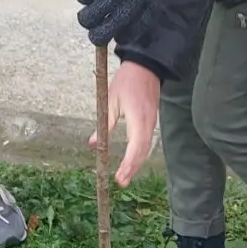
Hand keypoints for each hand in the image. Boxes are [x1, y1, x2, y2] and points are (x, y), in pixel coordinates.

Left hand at [89, 60, 159, 185]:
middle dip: (132, 168)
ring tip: (125, 176)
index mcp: (138, 118)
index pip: (135, 147)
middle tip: (121, 182)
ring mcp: (152, 122)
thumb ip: (104, 123)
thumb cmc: (127, 80)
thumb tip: (94, 143)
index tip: (119, 176)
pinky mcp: (152, 120)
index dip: (128, 163)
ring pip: (146, 148)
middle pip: (142, 151)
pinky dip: (140, 153)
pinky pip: (147, 141)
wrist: (146, 65)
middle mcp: (148, 123)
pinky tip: (133, 161)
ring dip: (136, 163)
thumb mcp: (111, 100)